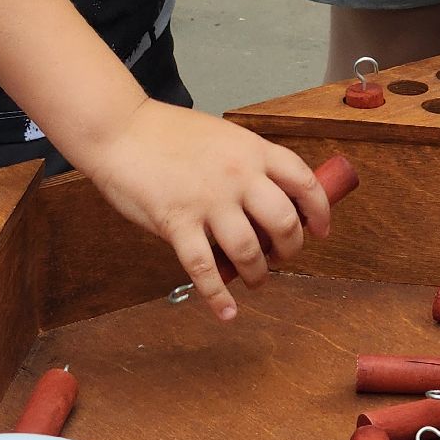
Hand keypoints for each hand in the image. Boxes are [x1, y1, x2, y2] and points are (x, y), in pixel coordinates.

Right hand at [80, 100, 332, 321]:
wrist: (119, 128)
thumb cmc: (165, 132)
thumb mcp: (221, 136)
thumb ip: (244, 164)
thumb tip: (264, 201)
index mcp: (252, 151)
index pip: (304, 183)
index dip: (320, 211)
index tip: (321, 229)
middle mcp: (238, 176)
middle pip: (284, 222)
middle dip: (290, 249)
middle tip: (281, 257)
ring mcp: (208, 201)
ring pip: (250, 250)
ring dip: (258, 274)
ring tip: (255, 280)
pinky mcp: (177, 222)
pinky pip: (204, 268)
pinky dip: (218, 296)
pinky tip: (226, 311)